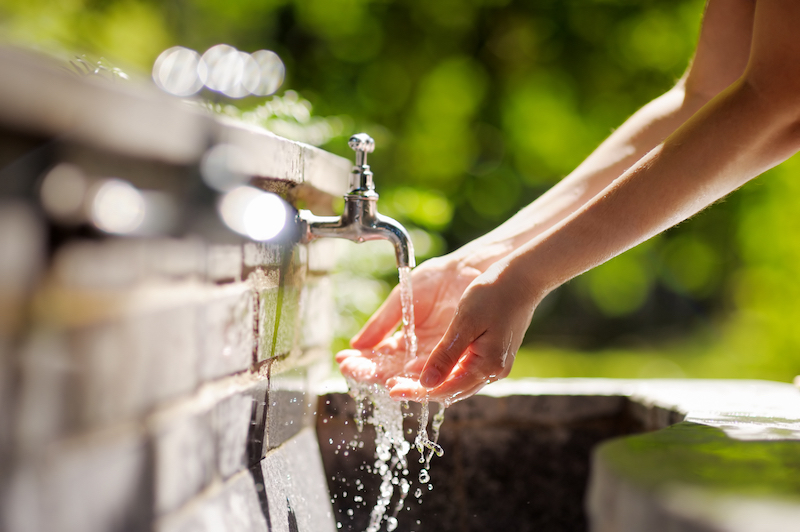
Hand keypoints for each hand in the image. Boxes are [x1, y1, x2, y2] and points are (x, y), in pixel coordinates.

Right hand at [336, 255, 481, 385]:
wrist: (468, 269)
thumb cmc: (436, 280)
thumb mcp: (403, 301)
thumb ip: (381, 324)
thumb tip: (356, 345)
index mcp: (404, 341)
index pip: (378, 358)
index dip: (360, 361)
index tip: (343, 361)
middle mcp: (419, 354)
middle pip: (390, 371)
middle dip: (370, 372)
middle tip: (353, 371)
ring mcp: (437, 356)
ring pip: (412, 376)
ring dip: (395, 379)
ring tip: (379, 378)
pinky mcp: (457, 356)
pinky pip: (438, 372)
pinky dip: (423, 376)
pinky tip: (407, 375)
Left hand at [388, 260, 538, 403]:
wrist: (522, 278)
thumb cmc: (494, 294)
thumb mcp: (465, 323)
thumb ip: (445, 355)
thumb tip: (425, 383)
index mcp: (487, 366)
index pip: (445, 389)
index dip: (417, 391)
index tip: (392, 389)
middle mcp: (491, 371)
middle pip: (449, 390)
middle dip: (418, 389)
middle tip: (390, 386)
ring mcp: (492, 364)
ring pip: (454, 382)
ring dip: (428, 382)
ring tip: (401, 379)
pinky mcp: (490, 354)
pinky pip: (461, 370)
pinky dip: (441, 371)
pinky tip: (424, 366)